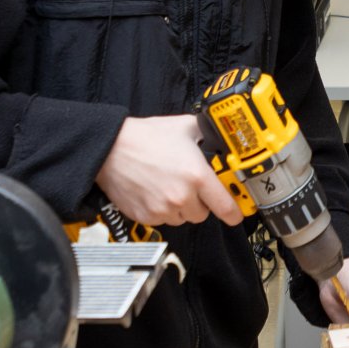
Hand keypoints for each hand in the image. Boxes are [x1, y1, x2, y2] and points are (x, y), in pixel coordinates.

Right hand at [95, 115, 241, 227]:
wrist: (110, 149)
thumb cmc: (144, 137)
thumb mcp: (185, 127)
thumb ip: (207, 135)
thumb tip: (220, 137)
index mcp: (197, 176)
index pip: (226, 207)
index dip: (235, 212)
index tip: (238, 212)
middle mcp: (181, 197)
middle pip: (204, 214)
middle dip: (202, 202)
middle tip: (192, 186)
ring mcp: (162, 209)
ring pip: (183, 218)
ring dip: (182, 207)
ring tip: (170, 185)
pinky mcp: (145, 216)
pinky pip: (163, 220)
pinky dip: (163, 210)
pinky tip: (156, 191)